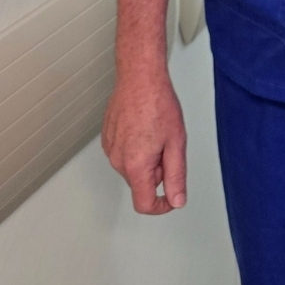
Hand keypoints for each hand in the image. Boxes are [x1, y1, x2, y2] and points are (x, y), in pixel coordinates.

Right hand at [101, 69, 186, 213]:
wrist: (140, 77)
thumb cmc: (158, 103)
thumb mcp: (177, 142)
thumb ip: (177, 175)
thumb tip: (177, 200)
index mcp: (135, 165)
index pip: (144, 204)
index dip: (161, 206)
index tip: (171, 198)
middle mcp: (118, 161)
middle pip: (141, 183)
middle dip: (158, 172)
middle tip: (168, 145)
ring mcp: (110, 149)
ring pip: (132, 168)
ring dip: (147, 159)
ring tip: (156, 132)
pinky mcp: (107, 138)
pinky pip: (124, 153)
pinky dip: (137, 147)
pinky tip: (144, 127)